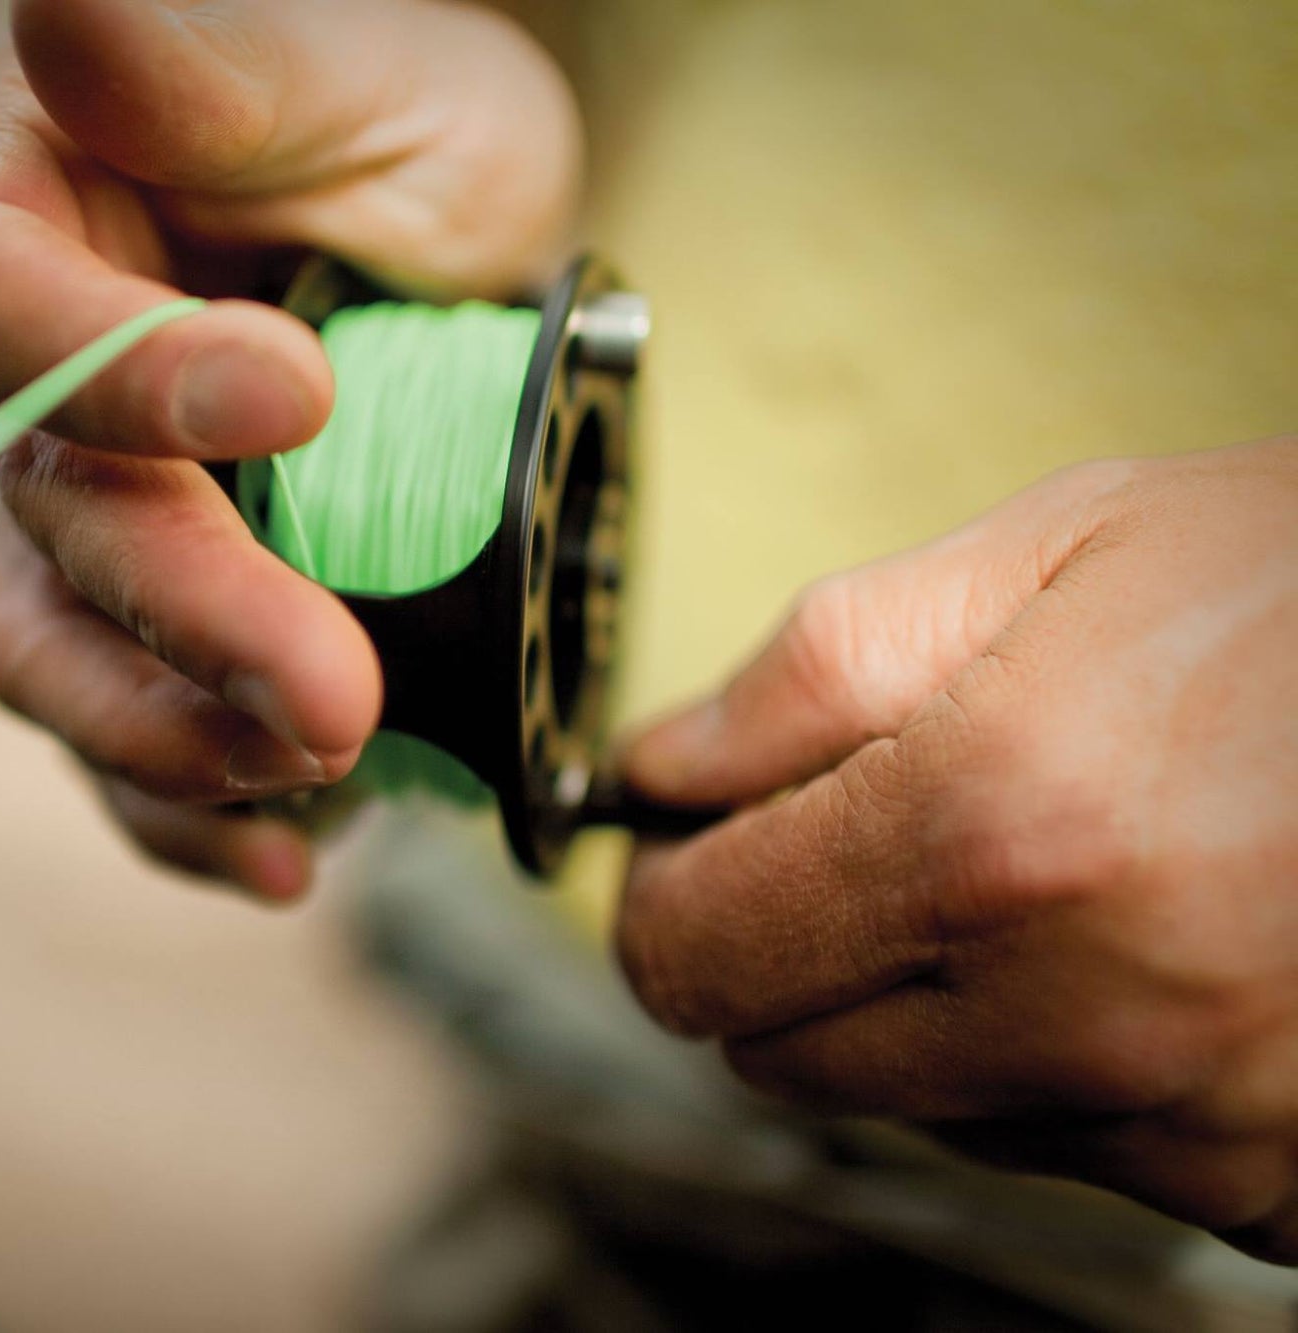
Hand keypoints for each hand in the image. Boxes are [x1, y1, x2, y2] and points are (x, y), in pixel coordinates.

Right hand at [0, 0, 579, 898]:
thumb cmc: (390, 119)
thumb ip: (212, 64)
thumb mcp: (347, 65)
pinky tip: (300, 858)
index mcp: (15, 206)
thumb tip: (61, 11)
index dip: (93, 372)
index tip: (286, 389)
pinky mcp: (154, 629)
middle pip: (41, 521)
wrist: (456, 247)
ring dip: (177, 743)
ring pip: (56, 660)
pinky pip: (133, 749)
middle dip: (187, 616)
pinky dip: (202, 817)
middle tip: (337, 695)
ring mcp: (75, 522)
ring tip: (322, 781)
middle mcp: (18, 382)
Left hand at [615, 440, 1297, 1261]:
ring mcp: (1186, 1120)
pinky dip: (1058, 1065)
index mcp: (995, 829)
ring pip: (915, 1108)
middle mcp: (1081, 1010)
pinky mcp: (1266, 1183)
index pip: (687, 949)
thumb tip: (657, 771)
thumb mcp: (1058, 549)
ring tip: (1049, 870)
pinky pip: (1067, 1151)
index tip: (692, 849)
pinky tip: (1141, 948)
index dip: (668, 891)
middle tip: (864, 842)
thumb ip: (818, 669)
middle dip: (782, 951)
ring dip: (927, 1009)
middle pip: (775, 1052)